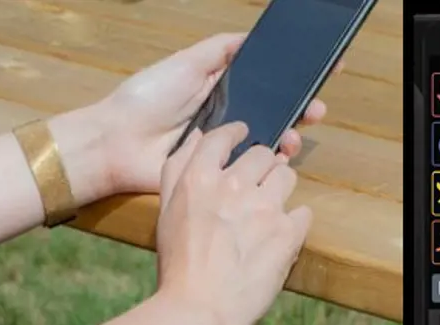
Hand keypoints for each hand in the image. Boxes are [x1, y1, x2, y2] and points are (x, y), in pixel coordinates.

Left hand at [89, 33, 336, 195]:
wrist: (118, 143)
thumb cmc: (147, 99)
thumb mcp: (185, 63)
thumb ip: (218, 50)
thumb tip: (251, 36)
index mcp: (219, 91)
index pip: (264, 84)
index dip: (291, 80)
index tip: (321, 71)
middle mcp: (225, 118)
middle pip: (272, 113)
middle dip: (299, 109)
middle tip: (317, 108)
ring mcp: (223, 148)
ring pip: (266, 142)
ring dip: (289, 136)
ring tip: (297, 132)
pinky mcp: (217, 173)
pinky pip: (250, 168)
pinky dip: (270, 163)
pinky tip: (281, 156)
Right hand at [154, 122, 311, 324]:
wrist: (198, 311)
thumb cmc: (178, 266)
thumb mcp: (165, 212)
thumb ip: (177, 170)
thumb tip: (197, 137)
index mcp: (198, 179)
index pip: (222, 136)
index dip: (236, 133)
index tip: (244, 135)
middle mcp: (232, 185)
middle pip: (262, 154)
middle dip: (261, 166)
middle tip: (255, 187)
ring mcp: (263, 207)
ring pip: (286, 176)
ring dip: (280, 189)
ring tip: (268, 213)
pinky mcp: (287, 232)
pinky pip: (303, 212)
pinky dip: (294, 223)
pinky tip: (279, 239)